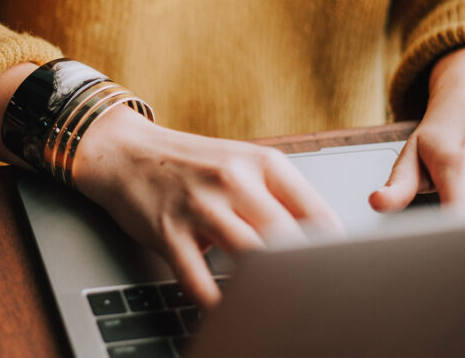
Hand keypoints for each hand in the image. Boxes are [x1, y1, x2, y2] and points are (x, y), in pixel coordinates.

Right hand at [74, 105, 342, 308]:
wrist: (125, 152)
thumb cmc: (190, 164)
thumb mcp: (240, 164)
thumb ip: (279, 196)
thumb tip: (323, 241)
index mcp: (262, 163)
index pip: (316, 213)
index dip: (333, 252)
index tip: (340, 275)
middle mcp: (233, 180)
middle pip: (287, 239)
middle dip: (303, 274)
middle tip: (313, 301)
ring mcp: (199, 206)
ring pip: (249, 258)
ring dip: (263, 289)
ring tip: (275, 310)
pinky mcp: (168, 231)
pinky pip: (198, 279)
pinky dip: (215, 302)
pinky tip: (227, 312)